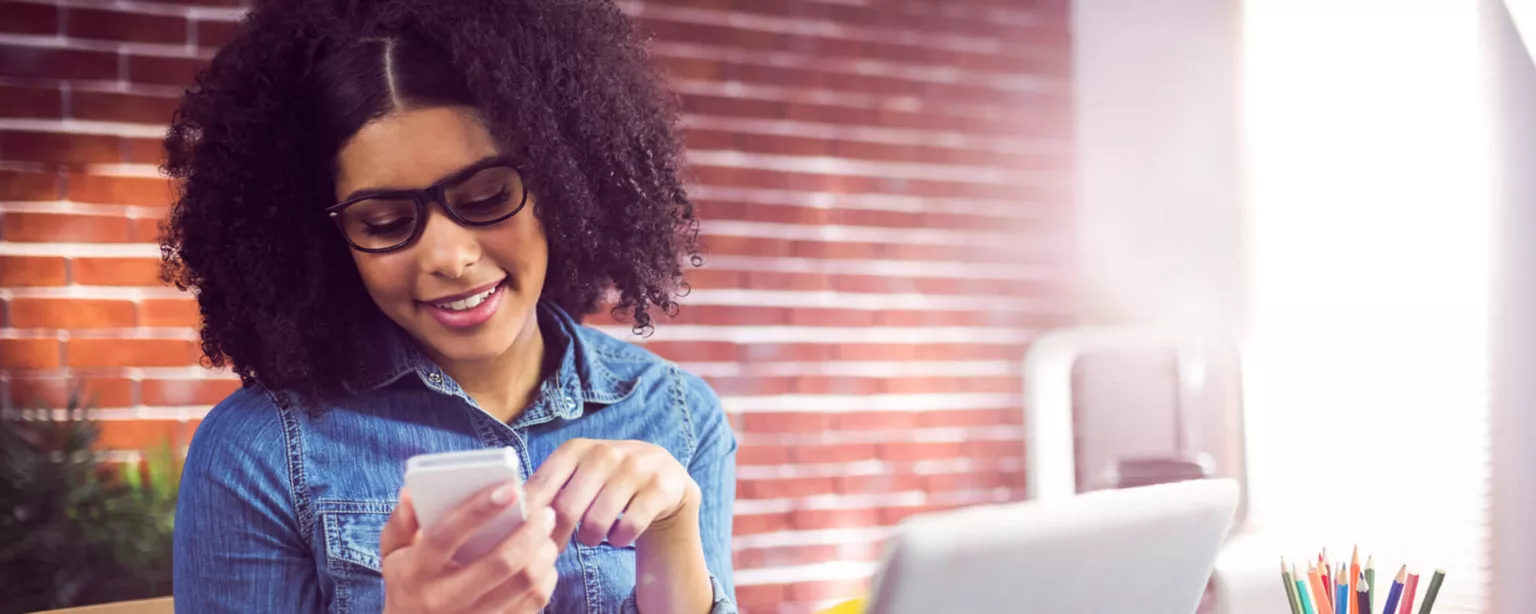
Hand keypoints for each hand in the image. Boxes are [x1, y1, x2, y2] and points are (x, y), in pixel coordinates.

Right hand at [379, 484, 558, 613]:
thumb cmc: (408, 583)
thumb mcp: (392, 554)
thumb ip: (400, 523)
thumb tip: (411, 494)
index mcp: (417, 571)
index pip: (447, 535)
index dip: (478, 509)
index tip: (509, 487)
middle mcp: (445, 598)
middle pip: (500, 562)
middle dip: (529, 531)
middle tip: (544, 509)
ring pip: (524, 584)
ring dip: (544, 552)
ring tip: (547, 528)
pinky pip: (533, 603)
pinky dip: (546, 576)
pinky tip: (545, 556)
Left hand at [524, 439, 701, 549]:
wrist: (665, 477)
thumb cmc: (607, 483)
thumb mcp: (578, 475)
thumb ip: (548, 490)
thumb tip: (509, 518)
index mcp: (576, 448)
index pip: (543, 486)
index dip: (532, 518)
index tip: (529, 539)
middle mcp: (605, 452)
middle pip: (567, 509)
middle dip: (560, 536)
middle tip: (559, 548)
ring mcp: (636, 467)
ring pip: (598, 521)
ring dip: (592, 538)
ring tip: (593, 536)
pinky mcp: (659, 487)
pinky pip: (629, 527)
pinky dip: (620, 539)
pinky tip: (619, 535)